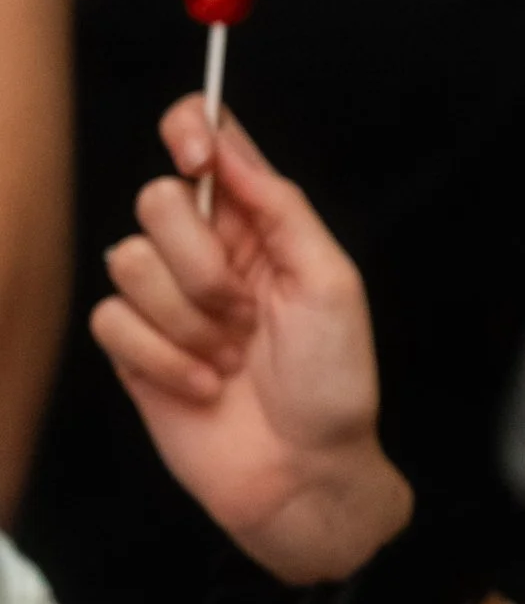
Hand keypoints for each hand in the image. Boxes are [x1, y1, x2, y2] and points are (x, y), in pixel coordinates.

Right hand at [91, 100, 411, 581]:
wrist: (306, 473)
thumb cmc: (334, 382)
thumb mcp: (329, 280)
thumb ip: (279, 204)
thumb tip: (226, 140)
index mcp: (256, 225)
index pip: (204, 141)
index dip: (188, 131)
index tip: (196, 158)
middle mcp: (205, 253)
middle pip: (155, 199)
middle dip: (200, 262)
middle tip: (244, 313)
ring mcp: (164, 301)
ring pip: (126, 261)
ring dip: (188, 321)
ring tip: (232, 357)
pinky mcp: (133, 350)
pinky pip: (111, 320)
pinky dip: (165, 359)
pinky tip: (206, 386)